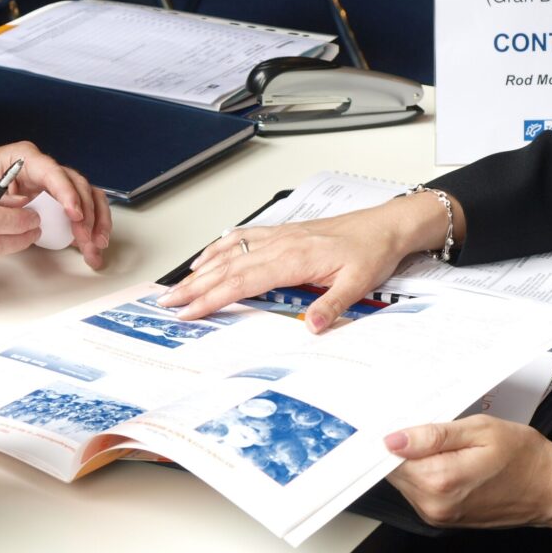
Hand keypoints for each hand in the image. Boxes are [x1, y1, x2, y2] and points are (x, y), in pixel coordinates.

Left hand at [0, 141, 111, 269]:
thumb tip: (19, 207)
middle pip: (78, 186)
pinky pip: (83, 208)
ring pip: (88, 196)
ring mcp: (54, 184)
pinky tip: (93, 243)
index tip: (74, 213)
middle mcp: (45, 168)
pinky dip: (92, 225)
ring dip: (97, 221)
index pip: (54, 173)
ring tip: (97, 245)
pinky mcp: (57, 199)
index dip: (67, 193)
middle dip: (87, 214)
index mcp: (26, 158)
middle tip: (86, 238)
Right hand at [157, 205, 412, 332]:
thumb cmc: (371, 252)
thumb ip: (332, 304)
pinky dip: (218, 249)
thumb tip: (312, 326)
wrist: (384, 226)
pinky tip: (205, 258)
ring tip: (177, 287)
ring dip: (200, 270)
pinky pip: (240, 238)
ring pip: (229, 253)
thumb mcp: (359, 283)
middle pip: (226, 268)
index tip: (190, 312)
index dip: (212, 298)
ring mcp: (277, 237)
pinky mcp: (280, 234)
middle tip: (167, 304)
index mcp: (293, 258)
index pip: (242, 282)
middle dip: (193, 287)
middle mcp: (279, 244)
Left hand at [383, 414, 551, 535]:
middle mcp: (433, 504)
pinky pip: (418, 491)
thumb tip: (392, 439)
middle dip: (401, 448)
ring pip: (404, 481)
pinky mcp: (442, 518)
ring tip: (442, 443)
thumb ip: (433, 436)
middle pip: (393, 471)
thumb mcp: (480, 431)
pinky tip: (445, 459)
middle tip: (425, 426)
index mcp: (439, 481)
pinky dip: (424, 473)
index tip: (399, 420)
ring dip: (413, 461)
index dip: (391, 436)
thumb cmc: (523, 455)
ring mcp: (437, 515)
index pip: (387, 458)